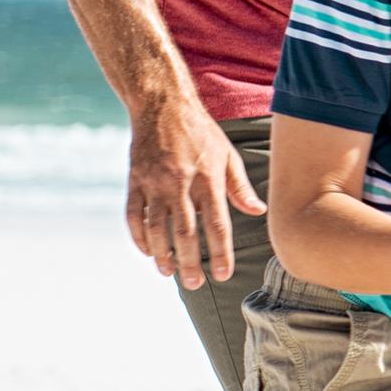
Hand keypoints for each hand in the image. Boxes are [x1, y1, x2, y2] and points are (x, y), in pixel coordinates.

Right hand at [128, 91, 259, 287]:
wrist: (163, 106)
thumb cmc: (202, 132)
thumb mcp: (228, 155)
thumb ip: (240, 187)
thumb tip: (257, 211)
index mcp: (208, 179)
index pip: (216, 224)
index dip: (220, 252)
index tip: (222, 274)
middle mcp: (180, 183)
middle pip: (185, 232)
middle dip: (190, 262)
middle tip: (195, 284)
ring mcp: (154, 183)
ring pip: (156, 228)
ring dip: (162, 254)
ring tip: (169, 274)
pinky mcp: (134, 180)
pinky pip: (133, 215)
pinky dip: (138, 236)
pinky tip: (148, 251)